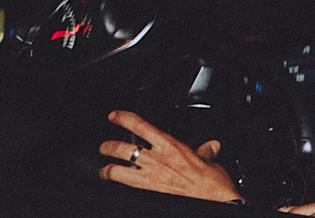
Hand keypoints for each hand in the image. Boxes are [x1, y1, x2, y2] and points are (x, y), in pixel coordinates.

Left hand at [96, 111, 235, 201]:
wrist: (210, 198)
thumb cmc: (210, 181)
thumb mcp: (209, 160)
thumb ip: (205, 151)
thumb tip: (211, 146)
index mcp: (170, 145)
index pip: (141, 126)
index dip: (124, 118)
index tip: (115, 116)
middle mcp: (156, 159)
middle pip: (123, 148)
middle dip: (108, 146)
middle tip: (104, 146)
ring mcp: (149, 176)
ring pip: (118, 168)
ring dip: (107, 167)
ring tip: (103, 168)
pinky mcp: (148, 190)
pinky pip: (125, 183)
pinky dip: (116, 181)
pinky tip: (114, 182)